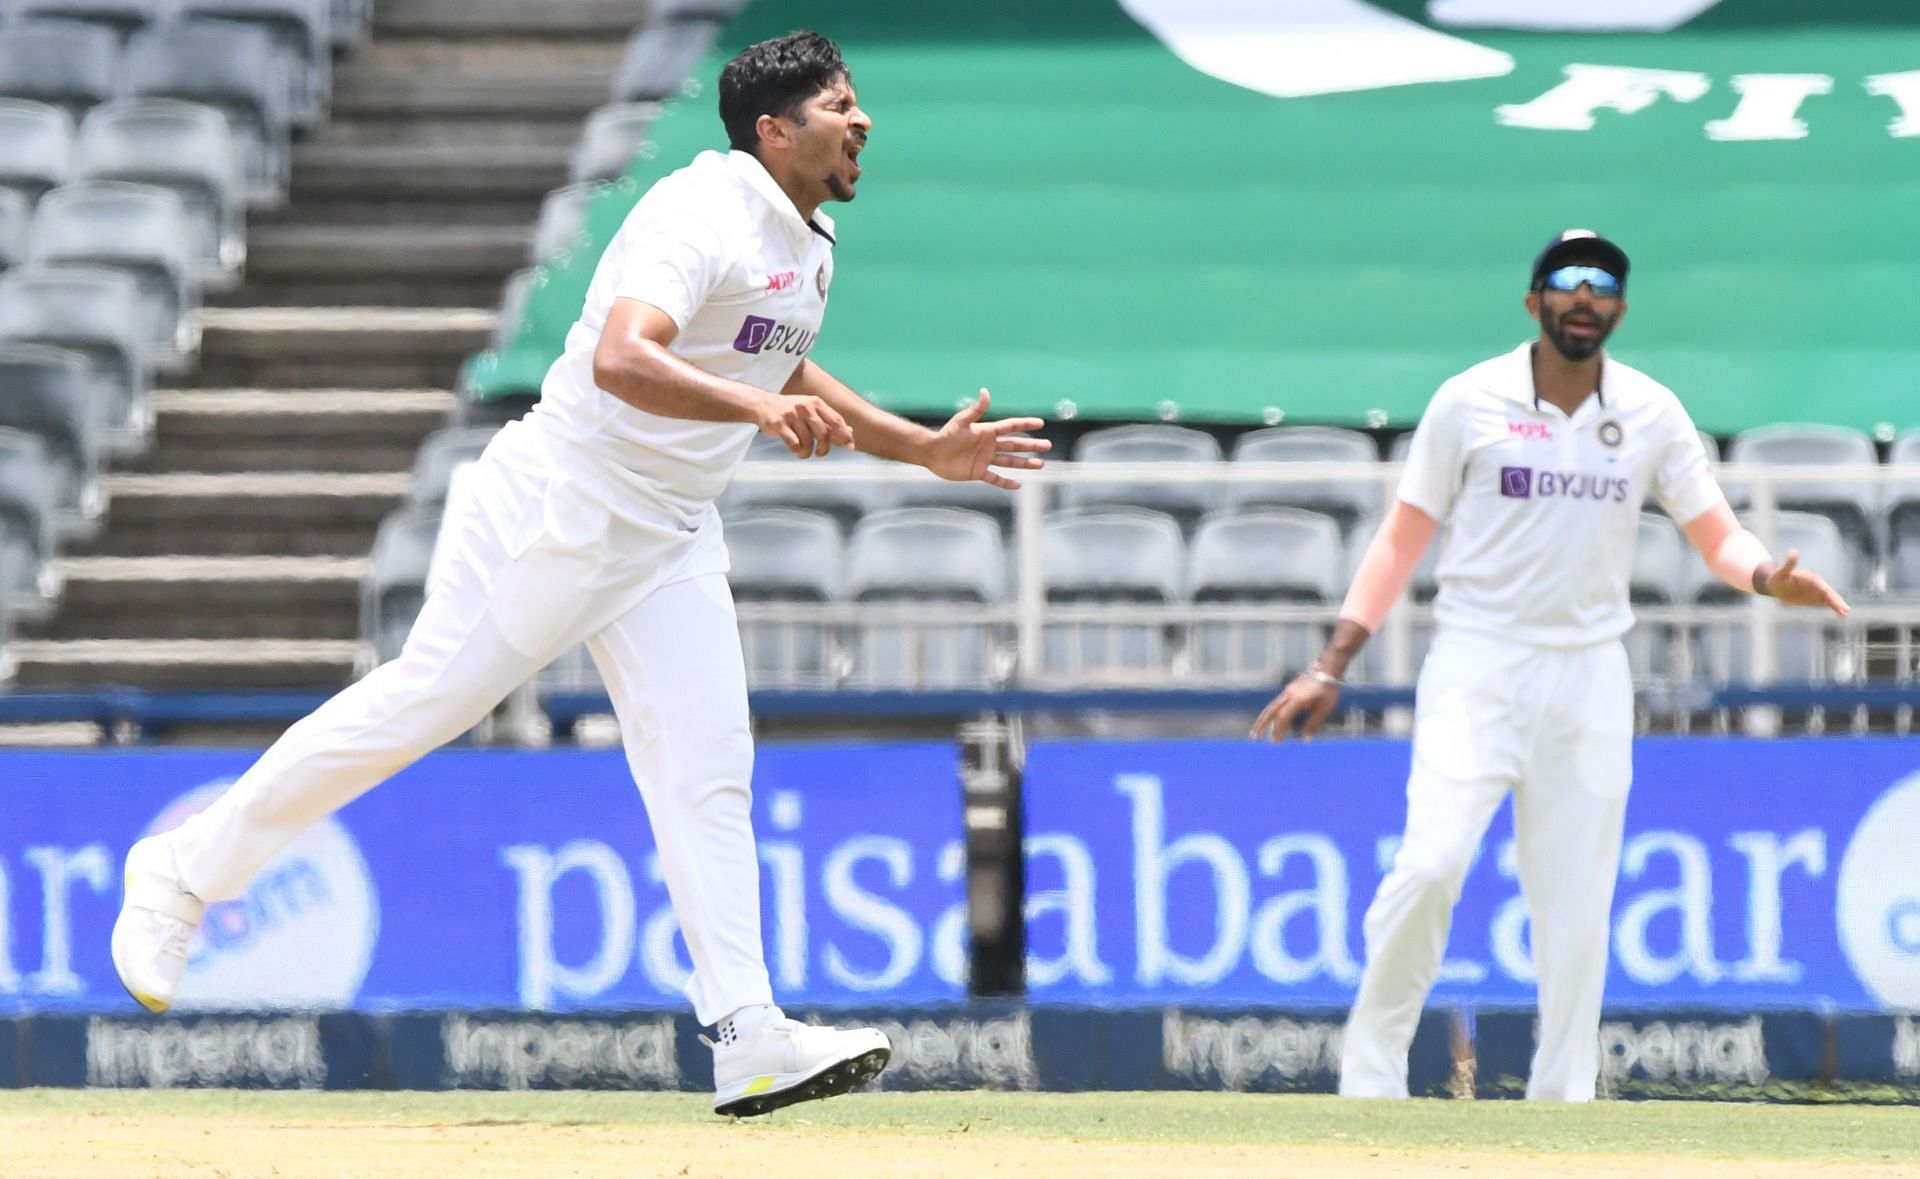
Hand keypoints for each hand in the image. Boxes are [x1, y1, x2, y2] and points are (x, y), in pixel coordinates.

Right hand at [756, 392, 853, 457]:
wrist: (762, 404)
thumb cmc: (790, 410)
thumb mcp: (811, 411)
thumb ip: (829, 421)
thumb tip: (850, 432)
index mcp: (816, 403)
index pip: (836, 420)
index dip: (844, 435)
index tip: (850, 447)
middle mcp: (805, 407)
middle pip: (824, 434)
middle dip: (824, 449)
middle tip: (820, 454)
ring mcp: (791, 415)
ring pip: (807, 442)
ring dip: (807, 452)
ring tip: (802, 452)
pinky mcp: (778, 424)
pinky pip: (794, 444)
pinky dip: (796, 450)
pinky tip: (794, 449)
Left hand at [924, 388, 1050, 489]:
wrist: (932, 453)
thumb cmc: (946, 435)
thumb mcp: (962, 421)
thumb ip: (976, 409)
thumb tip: (986, 391)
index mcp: (987, 431)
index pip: (1011, 427)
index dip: (1025, 424)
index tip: (1040, 423)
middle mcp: (989, 445)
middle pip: (1015, 444)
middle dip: (1031, 445)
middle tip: (1048, 445)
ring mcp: (985, 459)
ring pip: (1010, 461)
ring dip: (1025, 463)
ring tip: (1041, 464)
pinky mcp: (978, 472)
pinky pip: (995, 479)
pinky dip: (1006, 483)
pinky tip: (1019, 484)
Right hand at [1251, 671, 1340, 742]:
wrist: (1327, 669)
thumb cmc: (1328, 690)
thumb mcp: (1324, 708)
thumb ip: (1313, 723)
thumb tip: (1305, 739)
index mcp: (1298, 699)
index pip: (1282, 716)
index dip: (1278, 729)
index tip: (1275, 741)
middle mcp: (1289, 694)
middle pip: (1270, 710)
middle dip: (1261, 724)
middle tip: (1254, 737)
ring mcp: (1288, 691)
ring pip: (1272, 707)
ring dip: (1264, 720)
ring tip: (1259, 733)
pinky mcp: (1289, 690)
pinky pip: (1278, 704)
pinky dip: (1274, 715)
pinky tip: (1278, 724)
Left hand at [1761, 549, 1849, 616]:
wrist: (1777, 585)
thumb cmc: (1778, 578)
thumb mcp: (1782, 572)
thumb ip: (1789, 564)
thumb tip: (1793, 551)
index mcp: (1810, 578)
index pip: (1820, 585)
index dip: (1826, 591)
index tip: (1833, 597)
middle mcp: (1817, 585)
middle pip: (1829, 593)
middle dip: (1837, 601)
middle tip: (1846, 609)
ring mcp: (1818, 592)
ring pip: (1831, 599)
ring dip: (1838, 605)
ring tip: (1846, 613)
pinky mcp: (1817, 599)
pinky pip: (1828, 604)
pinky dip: (1835, 608)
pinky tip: (1843, 615)